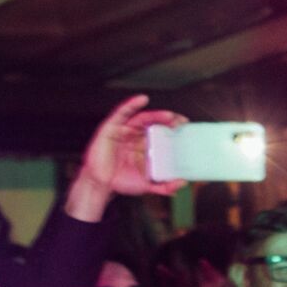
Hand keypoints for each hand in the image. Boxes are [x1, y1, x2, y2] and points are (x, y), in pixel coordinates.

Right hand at [67, 94, 186, 220]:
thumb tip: (181, 183)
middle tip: (181, 122)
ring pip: (142, 119)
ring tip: (169, 116)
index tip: (186, 128)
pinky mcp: (111, 127)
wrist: (100, 185)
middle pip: (155, 124)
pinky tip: (141, 100)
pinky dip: (131, 104)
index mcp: (145, 147)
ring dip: (156, 115)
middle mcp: (136, 137)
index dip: (174, 130)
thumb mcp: (147, 185)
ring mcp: (124, 131)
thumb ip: (164, 186)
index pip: (162, 134)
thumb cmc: (120, 181)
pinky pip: (121, 113)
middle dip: (169, 121)